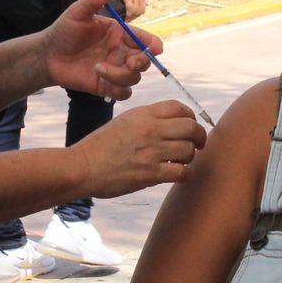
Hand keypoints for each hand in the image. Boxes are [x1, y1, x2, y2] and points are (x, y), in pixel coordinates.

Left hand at [44, 0, 158, 98]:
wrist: (47, 54)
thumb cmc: (64, 31)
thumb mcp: (78, 12)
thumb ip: (95, 0)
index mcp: (119, 34)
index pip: (144, 39)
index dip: (153, 44)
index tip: (156, 49)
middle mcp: (120, 52)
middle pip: (144, 61)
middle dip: (141, 62)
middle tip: (130, 63)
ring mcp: (114, 70)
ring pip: (134, 78)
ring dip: (121, 76)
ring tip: (99, 68)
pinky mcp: (105, 86)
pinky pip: (123, 93)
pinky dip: (117, 90)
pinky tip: (100, 79)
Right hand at [71, 100, 206, 197]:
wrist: (82, 167)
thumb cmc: (100, 146)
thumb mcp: (124, 122)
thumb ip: (148, 120)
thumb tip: (172, 126)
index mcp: (143, 114)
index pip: (179, 108)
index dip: (190, 117)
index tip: (189, 127)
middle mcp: (150, 129)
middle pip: (191, 127)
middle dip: (199, 136)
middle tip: (197, 144)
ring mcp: (151, 152)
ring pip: (189, 150)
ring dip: (190, 157)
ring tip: (181, 161)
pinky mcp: (151, 174)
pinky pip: (183, 172)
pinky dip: (185, 174)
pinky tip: (178, 174)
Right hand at [117, 0, 147, 21]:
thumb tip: (147, 4)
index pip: (143, 8)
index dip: (137, 14)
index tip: (131, 17)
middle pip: (140, 12)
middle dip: (134, 17)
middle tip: (127, 20)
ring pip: (135, 12)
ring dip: (130, 18)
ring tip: (124, 21)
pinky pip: (130, 10)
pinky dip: (128, 16)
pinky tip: (123, 19)